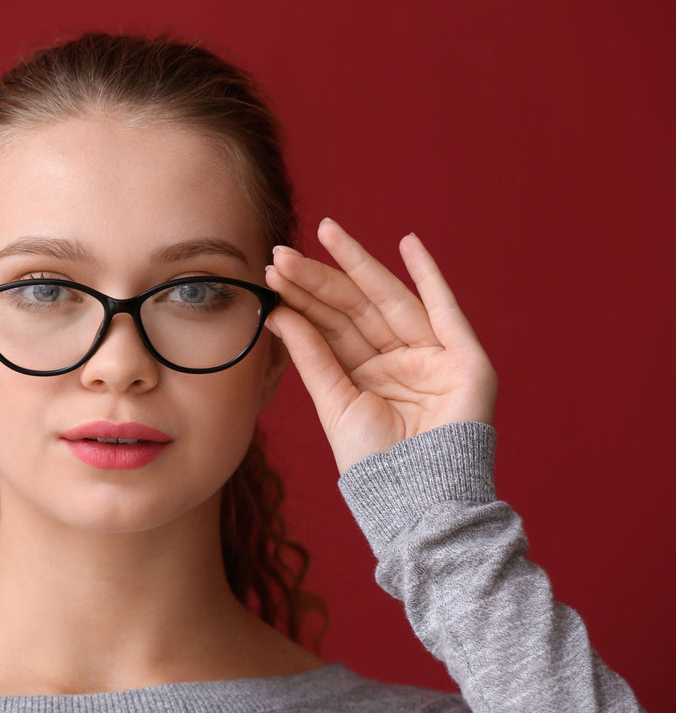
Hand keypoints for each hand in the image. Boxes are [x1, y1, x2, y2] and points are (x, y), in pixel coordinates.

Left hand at [264, 218, 496, 474]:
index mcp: (366, 373)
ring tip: (326, 234)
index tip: (270, 272)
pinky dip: (431, 277)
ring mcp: (432, 357)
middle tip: (283, 253)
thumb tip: (277, 311)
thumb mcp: (333, 403)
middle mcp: (398, 359)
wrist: (416, 502)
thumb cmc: (374, 464)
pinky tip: (409, 244)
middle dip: (319, 278)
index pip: (330, 325)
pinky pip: (446, 311)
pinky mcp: (465, 361)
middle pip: (354, 308)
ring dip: (357, 267)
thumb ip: (311, 355)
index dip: (303, 298)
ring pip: (387, 302)